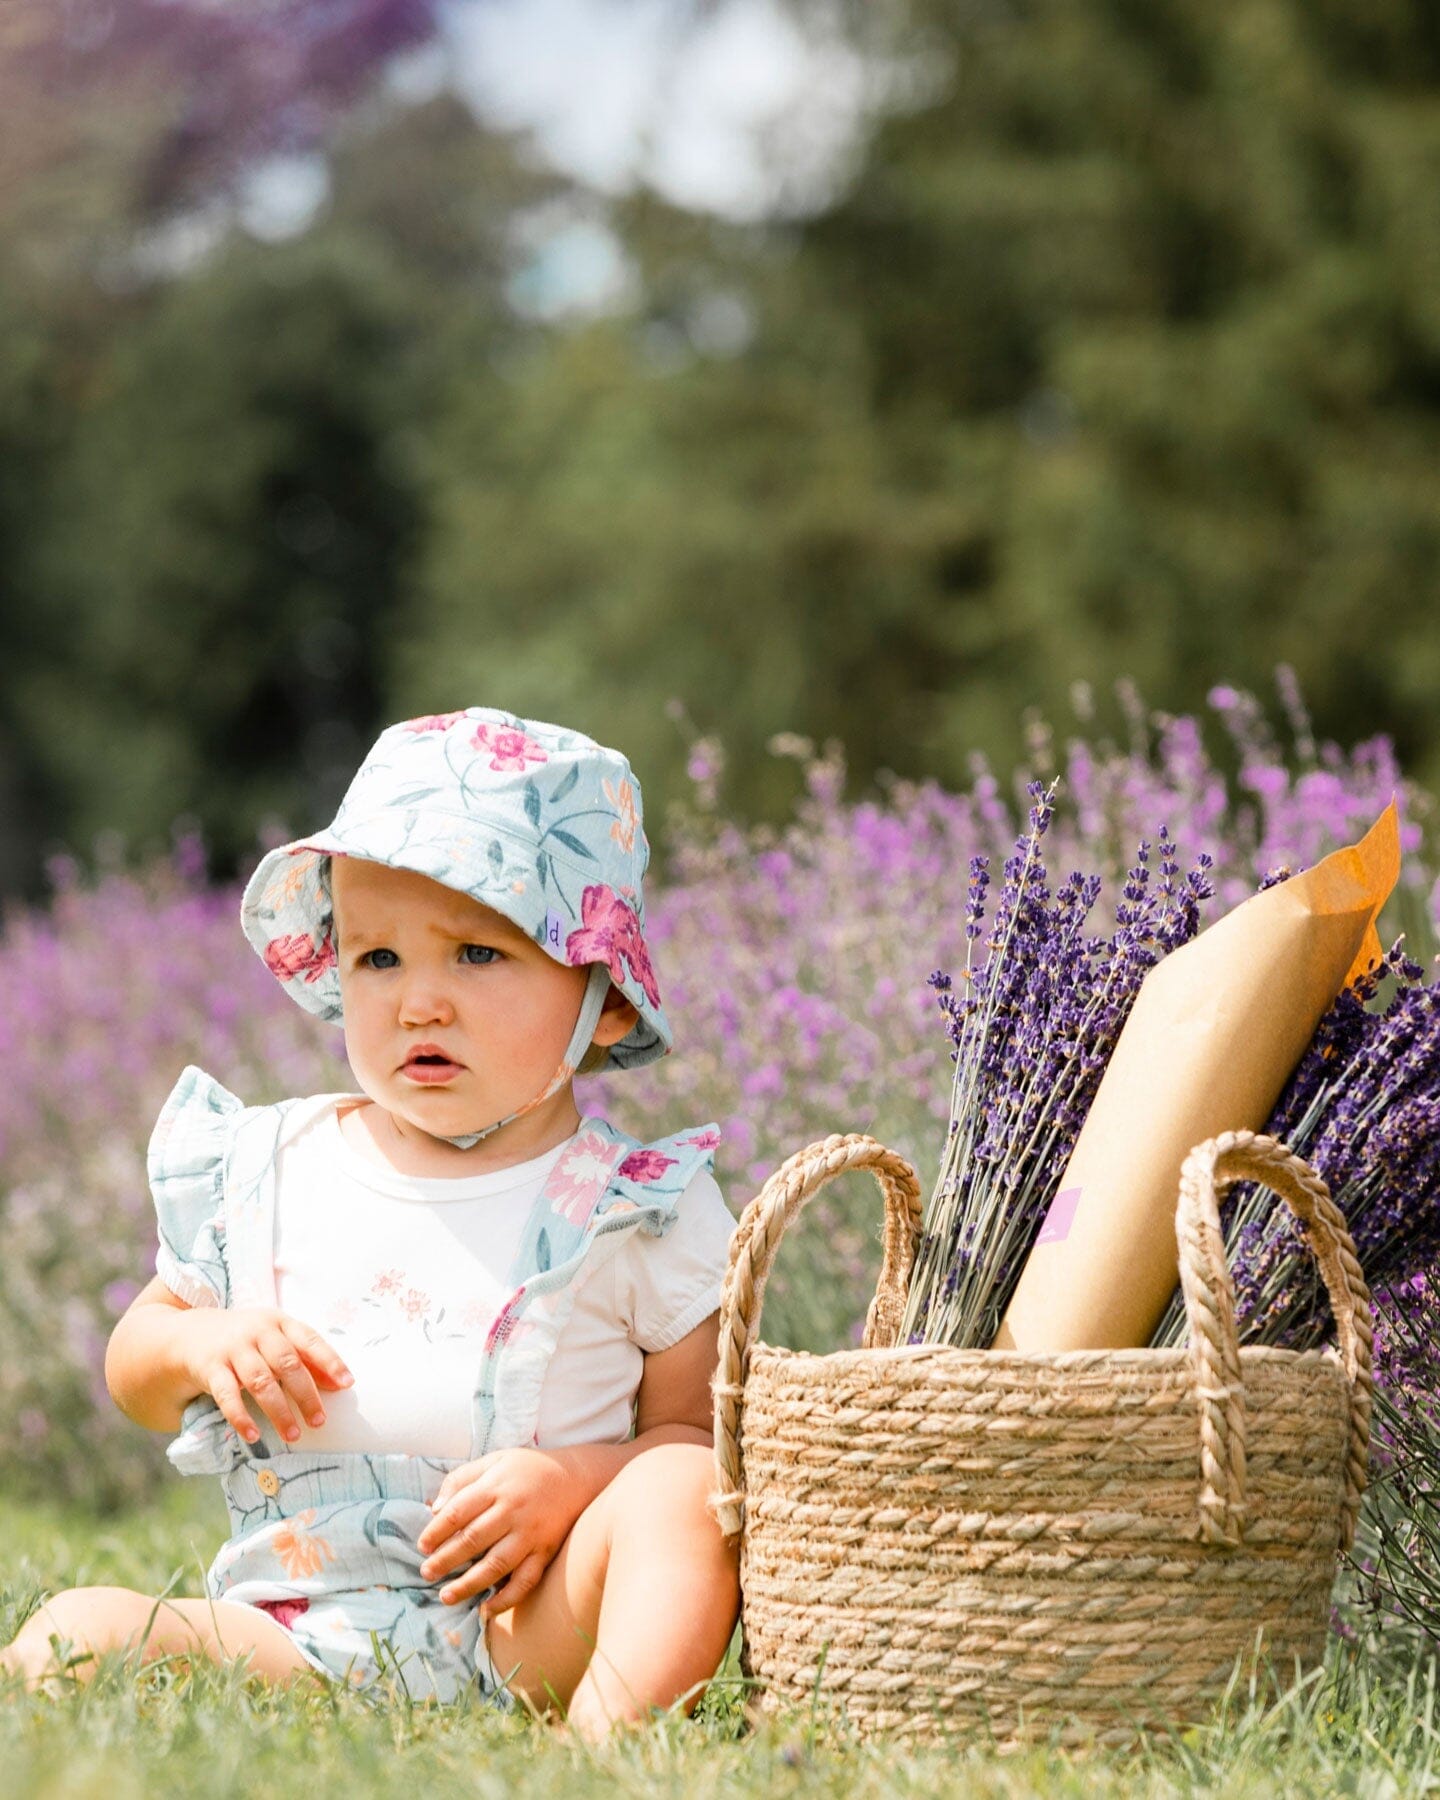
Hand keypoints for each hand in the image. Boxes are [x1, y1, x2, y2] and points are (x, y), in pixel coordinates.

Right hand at [181, 1307, 351, 1444]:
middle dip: (305, 1394)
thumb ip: (307, 1358)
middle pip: (287, 1363)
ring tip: (293, 1435)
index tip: (346, 1383)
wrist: (194, 1333)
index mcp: (279, 1322)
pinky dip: (240, 1417)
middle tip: (319, 1421)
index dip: (329, 1361)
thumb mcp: (277, 1340)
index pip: (310, 1340)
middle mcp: (258, 1332)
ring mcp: (233, 1349)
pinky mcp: (211, 1368)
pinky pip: (226, 1395)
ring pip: (260, 1381)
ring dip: (278, 1410)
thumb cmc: (248, 1341)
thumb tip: (341, 1383)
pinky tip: (253, 1436)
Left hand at [417, 1448, 599, 1616]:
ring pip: (496, 1565)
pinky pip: (525, 1580)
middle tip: (426, 1573)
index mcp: (496, 1486)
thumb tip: (435, 1510)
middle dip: (446, 1560)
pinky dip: (507, 1598)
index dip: (437, 1531)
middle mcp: (512, 1511)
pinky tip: (487, 1609)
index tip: (422, 1546)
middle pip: (473, 1539)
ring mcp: (530, 1534)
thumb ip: (461, 1479)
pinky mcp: (545, 1552)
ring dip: (468, 1584)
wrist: (576, 1476)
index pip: (458, 1512)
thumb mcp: (493, 1460)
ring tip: (446, 1596)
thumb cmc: (527, 1469)